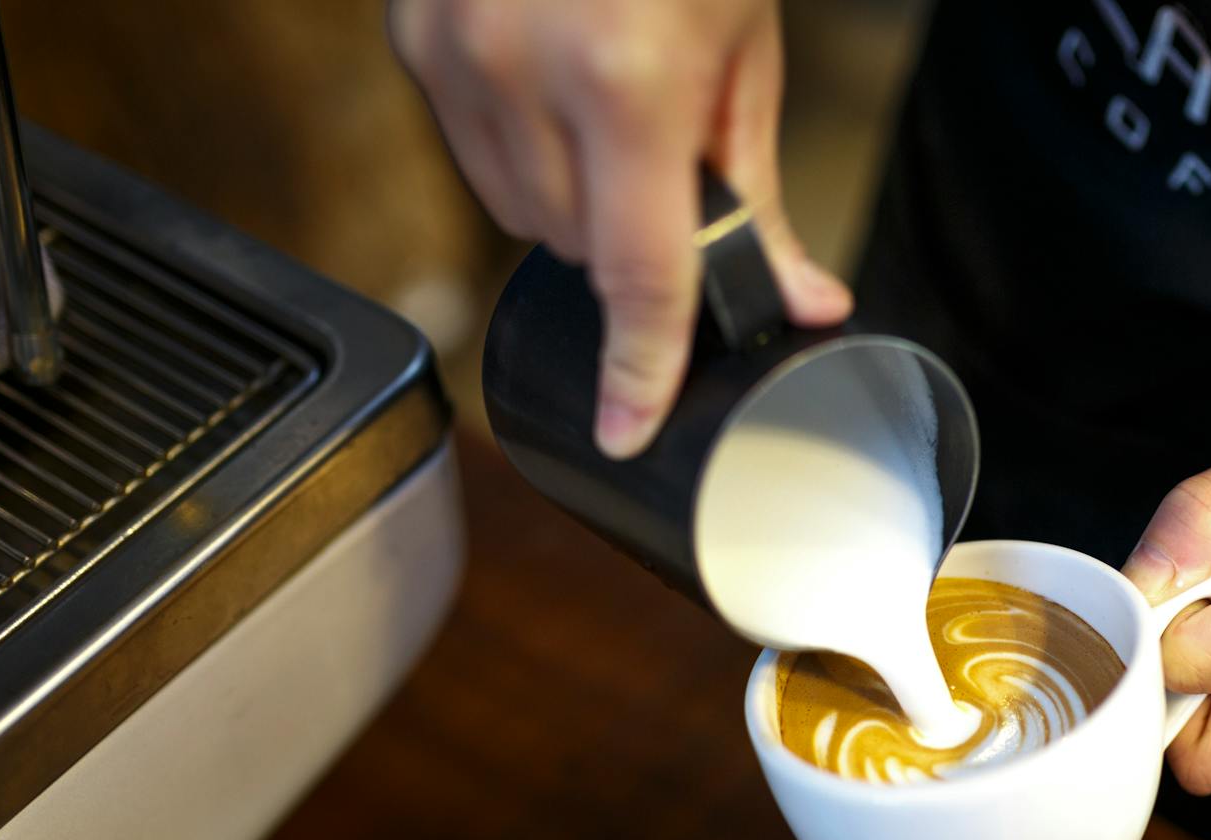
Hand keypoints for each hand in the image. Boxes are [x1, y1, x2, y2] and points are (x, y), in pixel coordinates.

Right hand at [390, 0, 851, 456]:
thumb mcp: (744, 50)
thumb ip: (755, 191)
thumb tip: (798, 298)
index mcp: (625, 78)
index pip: (636, 274)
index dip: (640, 367)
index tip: (629, 429)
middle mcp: (519, 69)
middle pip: (576, 249)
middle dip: (629, 240)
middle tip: (663, 162)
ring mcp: (450, 51)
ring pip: (514, 212)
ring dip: (572, 200)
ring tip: (611, 103)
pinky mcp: (412, 37)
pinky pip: (469, 151)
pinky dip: (519, 146)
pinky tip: (555, 80)